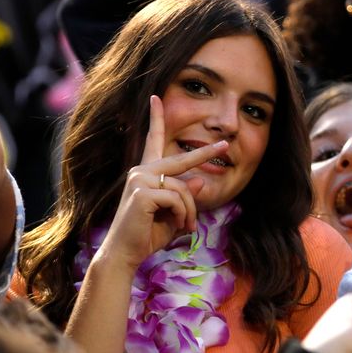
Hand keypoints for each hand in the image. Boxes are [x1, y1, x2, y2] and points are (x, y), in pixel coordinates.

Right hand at [97, 95, 228, 271]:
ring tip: (186, 226)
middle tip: (225, 146)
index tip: (156, 98)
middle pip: (182, 159)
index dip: (155, 119)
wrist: (125, 254)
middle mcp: (141, 171)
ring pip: (184, 187)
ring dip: (191, 211)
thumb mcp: (173, 213)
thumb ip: (185, 195)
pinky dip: (183, 215)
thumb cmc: (147, 235)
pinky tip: (176, 225)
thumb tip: (200, 178)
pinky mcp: (143, 193)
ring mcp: (140, 180)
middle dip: (206, 153)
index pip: (152, 141)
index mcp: (146, 173)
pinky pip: (178, 199)